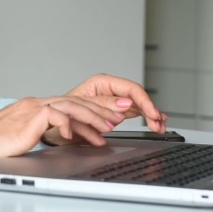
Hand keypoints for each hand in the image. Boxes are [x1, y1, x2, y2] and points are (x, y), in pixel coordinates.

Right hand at [0, 96, 126, 164]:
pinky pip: (56, 115)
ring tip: (106, 129)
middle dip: (98, 112)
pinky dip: (69, 124)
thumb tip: (60, 143)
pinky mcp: (30, 116)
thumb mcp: (23, 140)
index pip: (69, 105)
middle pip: (75, 102)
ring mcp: (32, 108)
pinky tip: (75, 137)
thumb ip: (39, 136)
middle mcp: (35, 104)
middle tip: (116, 122)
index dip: (90, 113)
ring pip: (71, 106)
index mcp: (34, 108)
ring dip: (92, 119)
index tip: (106, 123)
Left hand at [40, 74, 167, 146]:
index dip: (144, 101)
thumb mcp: (80, 108)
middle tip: (158, 123)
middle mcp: (109, 90)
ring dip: (151, 115)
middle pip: (137, 96)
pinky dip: (145, 118)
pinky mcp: (115, 111)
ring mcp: (113, 100)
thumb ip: (103, 105)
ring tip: (160, 126)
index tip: (152, 113)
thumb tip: (125, 103)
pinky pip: (135, 112)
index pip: (130, 89)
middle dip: (150, 109)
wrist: (52, 127)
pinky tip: (155, 123)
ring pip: (138, 105)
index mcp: (101, 83)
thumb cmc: (61, 114)